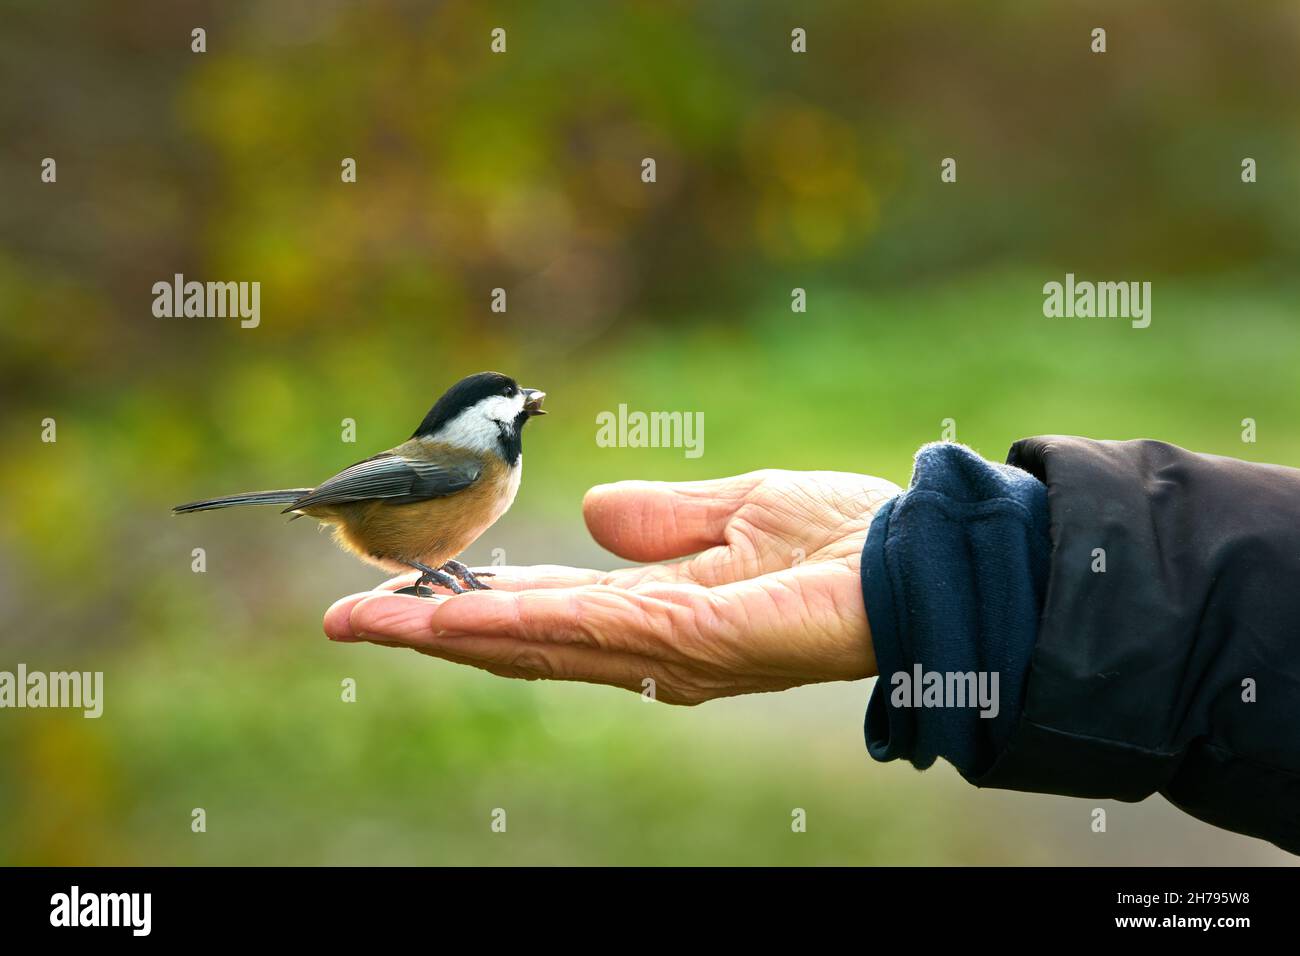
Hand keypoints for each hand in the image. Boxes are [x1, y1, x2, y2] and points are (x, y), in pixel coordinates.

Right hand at [324, 470, 900, 704]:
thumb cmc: (843, 540)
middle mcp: (649, 645)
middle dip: (430, 631)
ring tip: (369, 617)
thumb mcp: (735, 513)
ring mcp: (667, 647)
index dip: (471, 604)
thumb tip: (591, 513)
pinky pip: (590, 627)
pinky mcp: (696, 637)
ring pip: (535, 641)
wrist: (920, 558)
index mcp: (655, 612)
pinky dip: (518, 620)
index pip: (543, 610)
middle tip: (343, 617)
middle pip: (520, 640)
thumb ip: (662, 521)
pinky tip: (459, 612)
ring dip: (447, 631)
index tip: (401, 595)